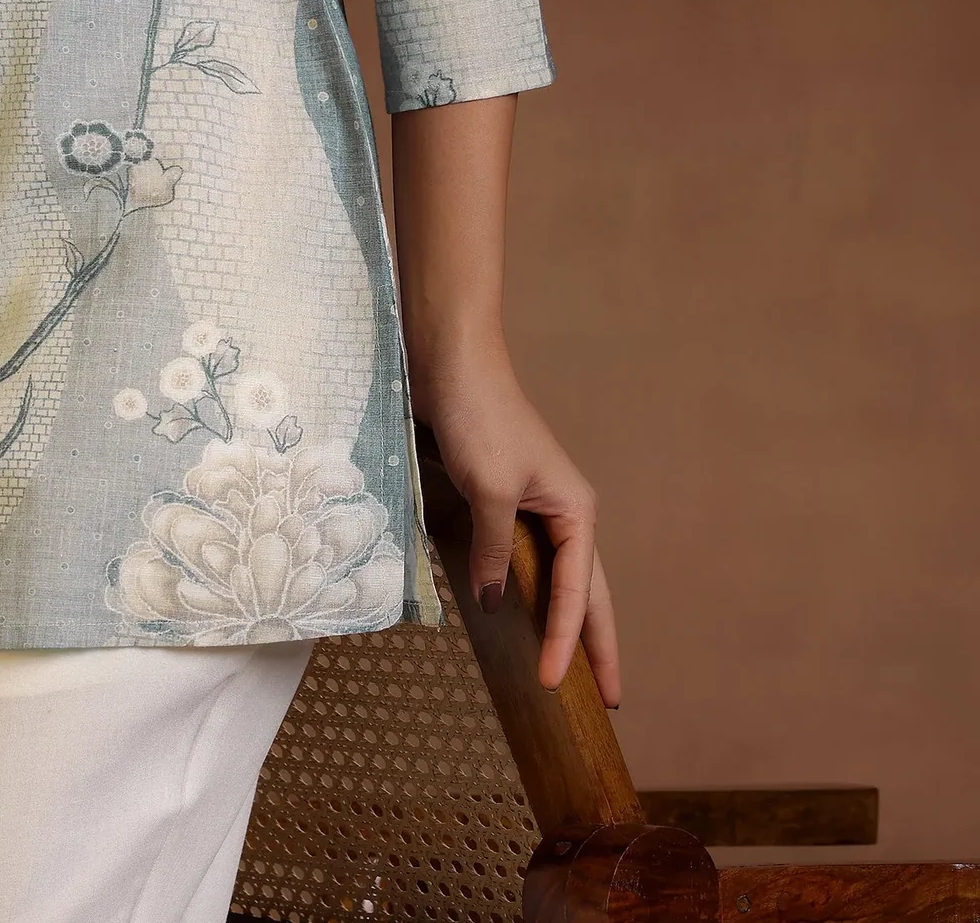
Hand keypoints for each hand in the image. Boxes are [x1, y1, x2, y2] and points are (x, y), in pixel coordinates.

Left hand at [415, 342, 621, 705]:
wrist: (451, 362)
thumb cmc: (479, 418)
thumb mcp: (489, 490)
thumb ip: (495, 551)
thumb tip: (496, 602)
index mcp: (575, 511)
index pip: (578, 594)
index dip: (566, 643)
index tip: (554, 689)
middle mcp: (564, 511)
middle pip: (587, 592)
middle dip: (597, 644)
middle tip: (609, 698)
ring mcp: (534, 505)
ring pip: (559, 577)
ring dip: (566, 620)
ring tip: (572, 666)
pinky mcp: (502, 496)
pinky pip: (524, 557)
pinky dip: (528, 590)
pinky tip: (518, 609)